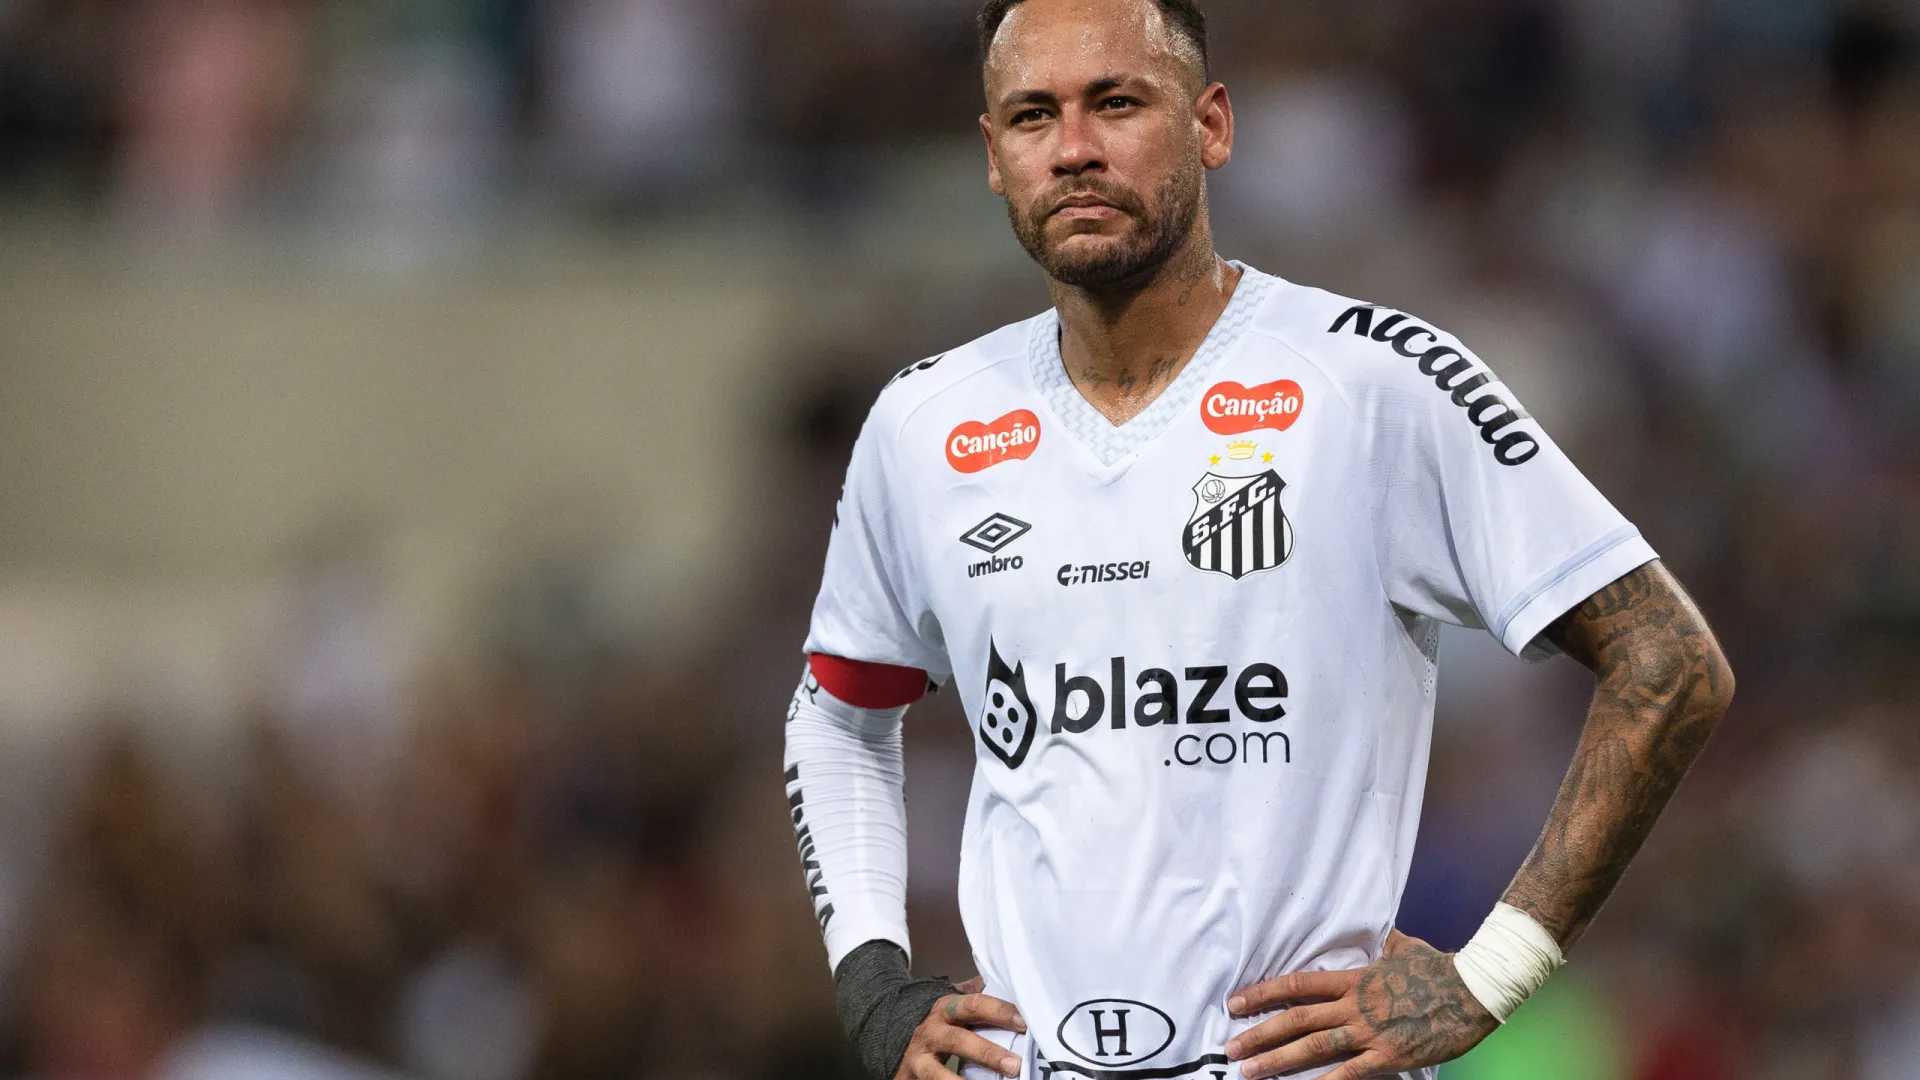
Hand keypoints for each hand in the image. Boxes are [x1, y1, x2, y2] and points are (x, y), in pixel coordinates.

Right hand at [894, 977, 1026, 1079]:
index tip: (1024, 1023)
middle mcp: (931, 1032)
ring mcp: (919, 1060)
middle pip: (959, 1040)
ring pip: (938, 1074)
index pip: (974, 1005)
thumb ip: (976, 995)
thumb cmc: (937, 1025)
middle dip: (987, 1053)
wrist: (895, 1039)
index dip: (999, 1012)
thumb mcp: (952, 1006)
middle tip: (1015, 1066)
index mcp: (945, 1009)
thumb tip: (1009, 981)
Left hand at [1224, 930, 1497, 1079]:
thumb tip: (1380, 936)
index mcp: (1354, 978)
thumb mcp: (1405, 947)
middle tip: (1232, 1047)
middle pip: (1296, 1019)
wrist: (1474, 989)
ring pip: (1314, 1047)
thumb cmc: (1439, 967)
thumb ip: (1384, 945)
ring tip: (1250, 1071)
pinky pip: (1349, 1073)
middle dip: (1260, 1033)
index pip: (1298, 985)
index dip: (1264, 993)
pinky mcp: (1388, 1055)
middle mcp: (1354, 1005)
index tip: (1236, 1002)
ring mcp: (1370, 1032)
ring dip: (1278, 1060)